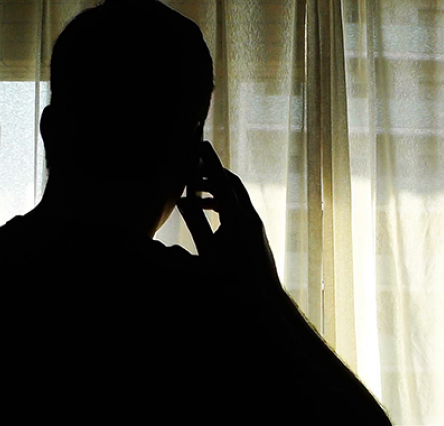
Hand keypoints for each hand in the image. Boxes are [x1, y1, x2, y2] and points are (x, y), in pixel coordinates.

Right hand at [177, 141, 280, 291]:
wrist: (263, 299)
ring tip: (194, 193)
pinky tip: (209, 210)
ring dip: (216, 190)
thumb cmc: (231, 280)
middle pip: (231, 183)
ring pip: (236, 196)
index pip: (221, 181)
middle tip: (192, 167)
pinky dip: (223, 203)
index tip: (200, 144)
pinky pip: (240, 208)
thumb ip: (195, 223)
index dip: (210, 161)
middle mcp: (250, 216)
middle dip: (211, 172)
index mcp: (237, 218)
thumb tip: (181, 200)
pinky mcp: (257, 233)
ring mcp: (256, 224)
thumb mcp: (207, 251)